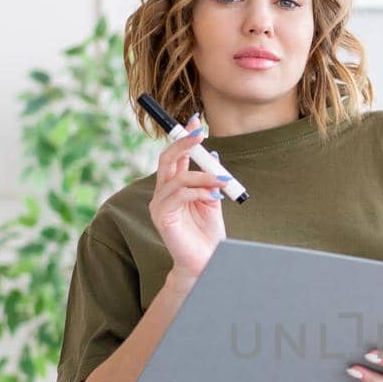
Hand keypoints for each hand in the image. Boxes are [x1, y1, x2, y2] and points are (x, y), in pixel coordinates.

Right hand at [148, 113, 226, 276]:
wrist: (206, 261)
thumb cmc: (208, 233)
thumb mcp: (212, 200)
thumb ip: (210, 180)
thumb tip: (214, 155)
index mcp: (174, 186)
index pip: (175, 155)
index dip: (184, 136)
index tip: (195, 120)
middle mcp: (163, 192)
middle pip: (167, 159)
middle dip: (184, 143)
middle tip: (200, 134)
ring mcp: (159, 204)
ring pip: (178, 178)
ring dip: (203, 176)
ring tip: (223, 181)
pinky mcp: (161, 217)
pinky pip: (179, 195)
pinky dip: (199, 192)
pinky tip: (215, 197)